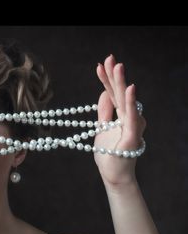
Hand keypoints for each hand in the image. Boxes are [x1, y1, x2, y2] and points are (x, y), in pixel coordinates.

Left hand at [94, 55, 146, 186]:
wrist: (113, 175)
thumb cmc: (109, 153)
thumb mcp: (102, 127)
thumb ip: (105, 110)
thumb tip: (104, 91)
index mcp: (121, 115)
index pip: (113, 93)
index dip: (107, 79)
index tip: (100, 64)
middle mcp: (130, 118)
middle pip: (120, 93)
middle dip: (114, 75)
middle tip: (109, 58)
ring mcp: (133, 126)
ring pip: (126, 101)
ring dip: (121, 83)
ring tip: (117, 66)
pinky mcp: (133, 136)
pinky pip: (131, 117)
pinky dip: (130, 102)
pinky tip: (130, 89)